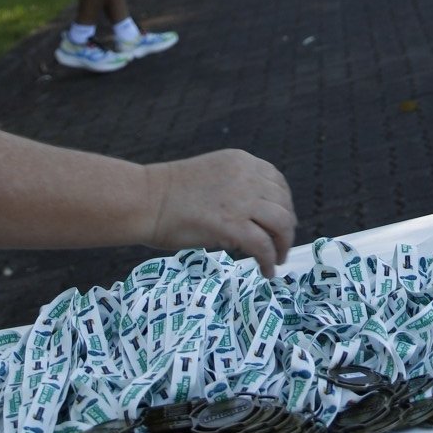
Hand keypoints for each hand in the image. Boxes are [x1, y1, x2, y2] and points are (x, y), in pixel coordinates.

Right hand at [146, 149, 294, 276]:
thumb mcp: (212, 177)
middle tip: (282, 245)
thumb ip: (236, 188)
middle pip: (283, 203)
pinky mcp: (231, 224)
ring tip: (278, 259)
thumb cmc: (168, 193)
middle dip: (287, 227)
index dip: (284, 204)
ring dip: (283, 244)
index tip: (281, 221)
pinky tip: (267, 271)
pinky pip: (263, 245)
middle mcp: (247, 177)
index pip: (278, 182)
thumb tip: (254, 218)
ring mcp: (241, 200)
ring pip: (281, 224)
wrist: (145, 200)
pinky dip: (269, 260)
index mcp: (242, 162)